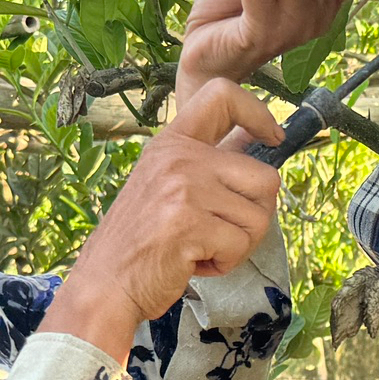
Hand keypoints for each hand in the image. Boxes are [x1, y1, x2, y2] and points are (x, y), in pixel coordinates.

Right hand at [44, 79, 283, 361]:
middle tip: (223, 232)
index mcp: (172, 142)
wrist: (104, 284)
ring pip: (259, 218)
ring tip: (201, 248)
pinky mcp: (189, 224)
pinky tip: (194, 263)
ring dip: (238, 245)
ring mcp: (184, 189)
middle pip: (266, 177)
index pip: (222, 95)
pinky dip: (225, 264)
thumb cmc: (142, 240)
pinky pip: (240, 245)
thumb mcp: (167, 184)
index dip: (259, 112)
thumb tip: (256, 137)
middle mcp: (178, 157)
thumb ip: (208, 162)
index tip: (273, 137)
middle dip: (256, 215)